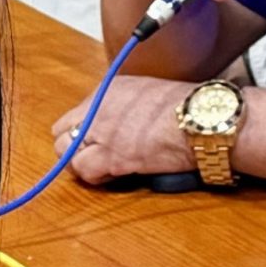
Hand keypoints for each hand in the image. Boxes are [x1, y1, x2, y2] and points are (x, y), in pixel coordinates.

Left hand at [51, 75, 195, 184]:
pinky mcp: (112, 156)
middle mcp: (98, 107)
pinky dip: (95, 177)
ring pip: (67, 154)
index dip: (84, 131)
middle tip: (94, 157)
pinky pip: (84, 171)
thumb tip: (122, 122)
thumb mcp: (148, 92)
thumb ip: (125, 105)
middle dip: (75, 147)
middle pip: (62, 132)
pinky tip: (114, 175)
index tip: (97, 140)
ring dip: (83, 164)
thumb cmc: (188, 108)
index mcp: (108, 89)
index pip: (76, 113)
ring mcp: (102, 131)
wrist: (203, 119)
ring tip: (105, 168)